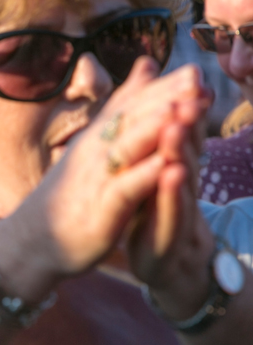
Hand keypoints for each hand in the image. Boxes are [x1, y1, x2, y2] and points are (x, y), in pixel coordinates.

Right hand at [12, 60, 210, 279]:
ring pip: (126, 149)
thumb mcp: (98, 142)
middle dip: (165, 98)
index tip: (196, 70)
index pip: (133, 105)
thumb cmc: (71, 193)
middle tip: (196, 78)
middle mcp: (96, 152)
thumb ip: (123, 105)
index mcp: (100, 137)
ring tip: (179, 108)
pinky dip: (143, 176)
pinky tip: (164, 165)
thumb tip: (148, 63)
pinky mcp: (99, 212)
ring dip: (152, 129)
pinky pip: (123, 190)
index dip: (164, 87)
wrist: (33, 238)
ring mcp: (96, 181)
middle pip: (132, 120)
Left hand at [127, 98, 214, 318]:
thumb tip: (154, 81)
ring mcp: (177, 220)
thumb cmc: (161, 214)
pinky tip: (169, 177)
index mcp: (176, 172)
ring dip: (181, 154)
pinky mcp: (163, 246)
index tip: (191, 74)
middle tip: (191, 92)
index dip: (188, 106)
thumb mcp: (158, 174)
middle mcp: (182, 192)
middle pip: (188, 153)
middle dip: (189, 123)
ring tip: (177, 127)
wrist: (169, 271)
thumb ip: (163, 135)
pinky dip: (169, 198)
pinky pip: (168, 220)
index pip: (183, 136)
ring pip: (182, 183)